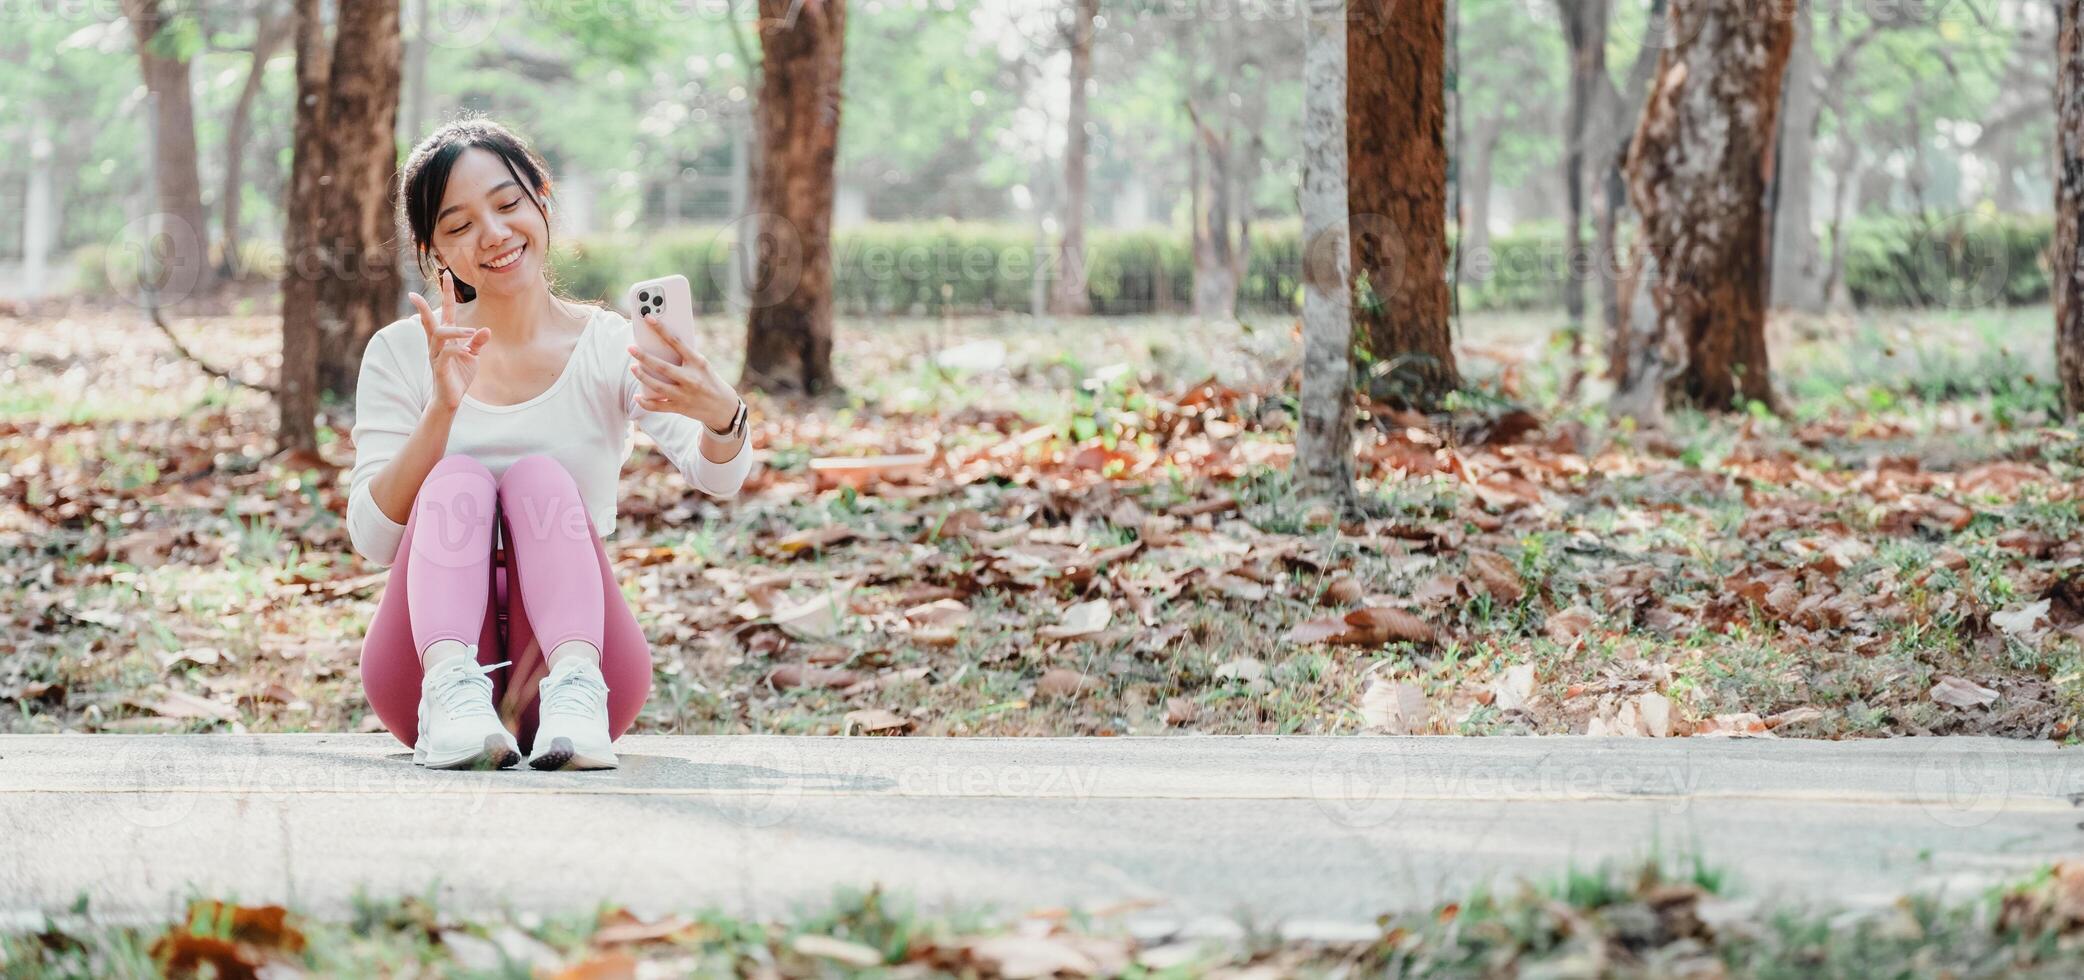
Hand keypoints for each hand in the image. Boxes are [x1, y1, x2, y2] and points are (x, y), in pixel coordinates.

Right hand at [411, 269, 490, 412]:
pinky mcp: (439, 368)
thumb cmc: (459, 375)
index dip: (446, 293)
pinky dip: (457, 349)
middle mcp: (437, 344)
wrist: (451, 399)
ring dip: (455, 330)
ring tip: (471, 332)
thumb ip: (477, 342)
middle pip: (429, 319)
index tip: (445, 274)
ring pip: (438, 334)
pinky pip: (445, 354)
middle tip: (422, 287)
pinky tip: (467, 352)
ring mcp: (436, 355)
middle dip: (424, 304)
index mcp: (446, 338)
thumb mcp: (472, 356)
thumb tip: (486, 329)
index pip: (445, 311)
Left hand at [627, 313, 739, 430]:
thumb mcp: (702, 365)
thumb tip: (660, 347)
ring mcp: (684, 394)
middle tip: (631, 348)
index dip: (661, 330)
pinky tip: (638, 396)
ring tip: (633, 368)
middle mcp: (691, 379)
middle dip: (644, 357)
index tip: (648, 318)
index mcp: (697, 363)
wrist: (723, 407)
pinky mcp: (680, 407)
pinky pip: (658, 406)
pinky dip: (646, 402)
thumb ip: (685, 357)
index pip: (676, 343)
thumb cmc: (709, 380)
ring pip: (658, 386)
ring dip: (642, 376)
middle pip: (662, 367)